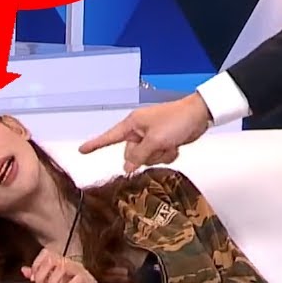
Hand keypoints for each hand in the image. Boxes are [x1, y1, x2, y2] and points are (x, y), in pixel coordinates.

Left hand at [22, 247, 109, 282]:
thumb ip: (41, 278)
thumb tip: (25, 270)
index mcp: (63, 265)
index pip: (47, 253)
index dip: (36, 265)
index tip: (32, 280)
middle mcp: (71, 265)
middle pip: (52, 258)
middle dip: (41, 275)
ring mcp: (80, 271)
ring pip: (62, 266)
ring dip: (52, 282)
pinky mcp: (87, 281)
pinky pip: (76, 279)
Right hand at [78, 93, 211, 172]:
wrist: (199, 115)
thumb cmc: (176, 120)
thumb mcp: (155, 140)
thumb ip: (139, 155)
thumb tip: (126, 167)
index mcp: (133, 124)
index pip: (109, 137)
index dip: (95, 144)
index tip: (81, 150)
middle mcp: (139, 130)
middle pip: (131, 154)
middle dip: (145, 156)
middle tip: (158, 147)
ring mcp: (152, 137)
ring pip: (146, 158)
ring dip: (159, 156)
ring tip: (169, 144)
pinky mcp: (163, 142)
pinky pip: (159, 156)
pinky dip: (167, 155)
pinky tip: (175, 146)